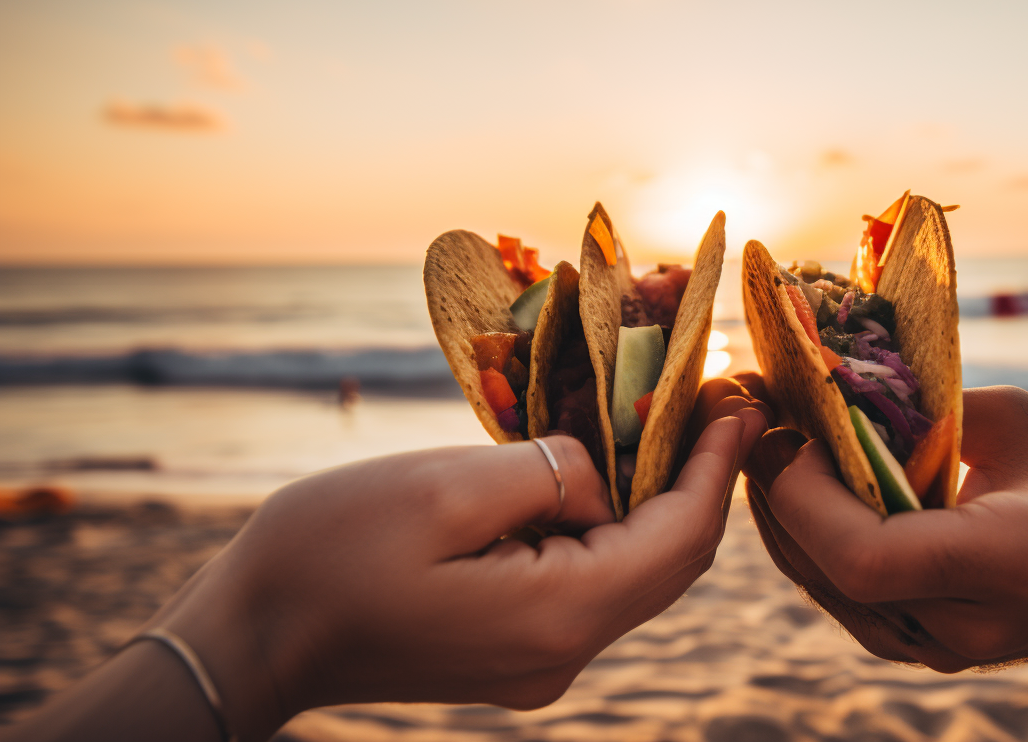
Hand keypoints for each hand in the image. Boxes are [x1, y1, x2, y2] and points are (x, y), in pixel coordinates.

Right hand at [15, 378, 769, 741]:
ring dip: (659, 499)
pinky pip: (590, 580)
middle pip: (670, 562)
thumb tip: (602, 472)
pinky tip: (607, 471)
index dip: (719, 469)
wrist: (251, 638)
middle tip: (721, 404)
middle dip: (702, 480)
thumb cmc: (327, 554)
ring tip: (672, 423)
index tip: (742, 403)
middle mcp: (563, 652)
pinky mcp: (513, 648)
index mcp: (556, 616)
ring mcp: (539, 658)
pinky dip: (612, 525)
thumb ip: (547, 471)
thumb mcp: (441, 488)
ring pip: (634, 571)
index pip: (678, 539)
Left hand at [743, 385, 1027, 670]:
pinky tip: (791, 484)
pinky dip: (803, 534)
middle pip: (829, 572)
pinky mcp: (913, 646)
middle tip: (754, 419)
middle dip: (777, 492)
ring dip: (779, 511)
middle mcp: (966, 626)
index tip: (797, 431)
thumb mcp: (1019, 422)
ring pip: (818, 584)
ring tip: (761, 441)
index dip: (810, 497)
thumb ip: (926, 411)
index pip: (867, 557)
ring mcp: (935, 649)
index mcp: (1010, 565)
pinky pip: (834, 590)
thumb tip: (831, 392)